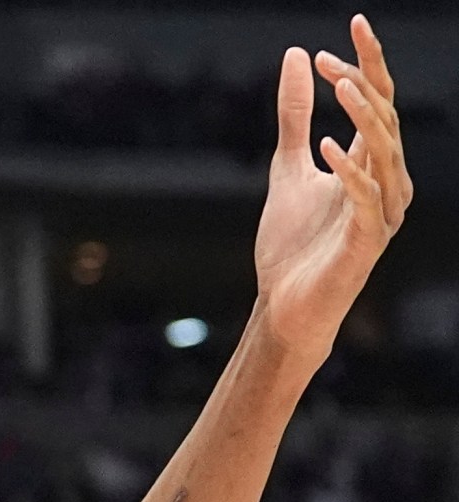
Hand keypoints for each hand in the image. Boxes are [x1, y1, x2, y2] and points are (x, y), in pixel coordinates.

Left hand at [255, 18, 411, 356]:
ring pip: (385, 153)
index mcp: (369, 162)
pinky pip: (365, 199)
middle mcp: (385, 181)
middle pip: (384, 119)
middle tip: (333, 57)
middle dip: (364, 83)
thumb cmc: (293, 244)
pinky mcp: (367, 241)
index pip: (378, 100)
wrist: (284, 305)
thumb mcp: (287, 168)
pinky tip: (325, 147)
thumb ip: (293, 116)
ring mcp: (381, 212)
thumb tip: (297, 56)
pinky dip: (347, 172)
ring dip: (363, 118)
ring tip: (340, 87)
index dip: (369, 61)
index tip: (353, 23)